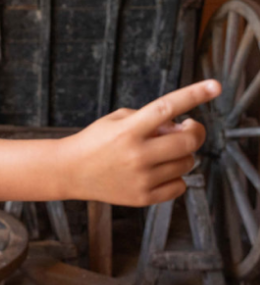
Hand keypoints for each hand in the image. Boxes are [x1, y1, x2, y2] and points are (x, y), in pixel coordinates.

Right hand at [62, 79, 220, 206]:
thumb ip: (150, 119)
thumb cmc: (95, 141)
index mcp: (128, 129)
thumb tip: (182, 129)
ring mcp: (141, 178)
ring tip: (162, 152)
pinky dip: (176, 176)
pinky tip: (159, 170)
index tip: (214, 86)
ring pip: (187, 164)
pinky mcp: (143, 197)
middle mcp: (136, 154)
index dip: (194, 95)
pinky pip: (180, 186)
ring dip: (182, 154)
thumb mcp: (117, 119)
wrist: (70, 171)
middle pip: (188, 141)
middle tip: (188, 128)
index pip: (167, 107)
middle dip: (195, 131)